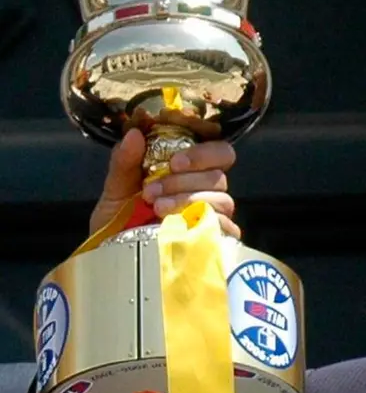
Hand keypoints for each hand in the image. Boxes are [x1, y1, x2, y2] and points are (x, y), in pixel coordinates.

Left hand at [90, 128, 240, 238]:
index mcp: (190, 172)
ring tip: (157, 209)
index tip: (174, 162)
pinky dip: (202, 224)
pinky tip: (178, 227)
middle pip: (219, 176)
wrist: (114, 260)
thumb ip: (124, 161)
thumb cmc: (118, 222)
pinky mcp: (216, 241)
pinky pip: (225, 228)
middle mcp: (207, 191)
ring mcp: (213, 217)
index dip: (203, 153)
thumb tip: (134, 133)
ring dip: (188, 200)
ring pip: (221, 200)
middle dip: (186, 180)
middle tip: (153, 191)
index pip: (220, 153)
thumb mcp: (115, 189)